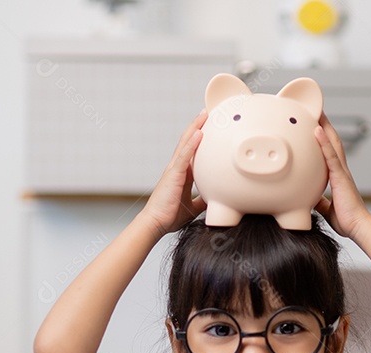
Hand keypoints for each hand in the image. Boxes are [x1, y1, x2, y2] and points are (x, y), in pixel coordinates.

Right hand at [138, 110, 207, 238]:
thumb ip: (202, 200)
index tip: (208, 126)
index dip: (199, 138)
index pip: (192, 151)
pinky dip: (192, 143)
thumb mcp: (193, 207)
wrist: (156, 223)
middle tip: (207, 112)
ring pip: (186, 143)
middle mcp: (177, 168)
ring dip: (195, 127)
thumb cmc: (170, 216)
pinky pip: (184, 156)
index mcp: (182, 174)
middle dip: (197, 126)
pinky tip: (200, 132)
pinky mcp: (173, 174)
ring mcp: (174, 169)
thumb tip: (214, 199)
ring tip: (204, 114)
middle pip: (188, 142)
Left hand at [314, 113, 370, 239]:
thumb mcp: (326, 208)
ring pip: (332, 143)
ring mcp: (341, 172)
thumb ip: (319, 200)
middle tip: (315, 109)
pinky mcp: (340, 177)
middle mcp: (341, 170)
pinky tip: (317, 130)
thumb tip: (310, 199)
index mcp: (337, 176)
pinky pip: (331, 156)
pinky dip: (323, 142)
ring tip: (316, 111)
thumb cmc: (347, 220)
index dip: (323, 138)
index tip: (316, 125)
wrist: (358, 227)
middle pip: (332, 141)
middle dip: (324, 125)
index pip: (329, 152)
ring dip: (324, 126)